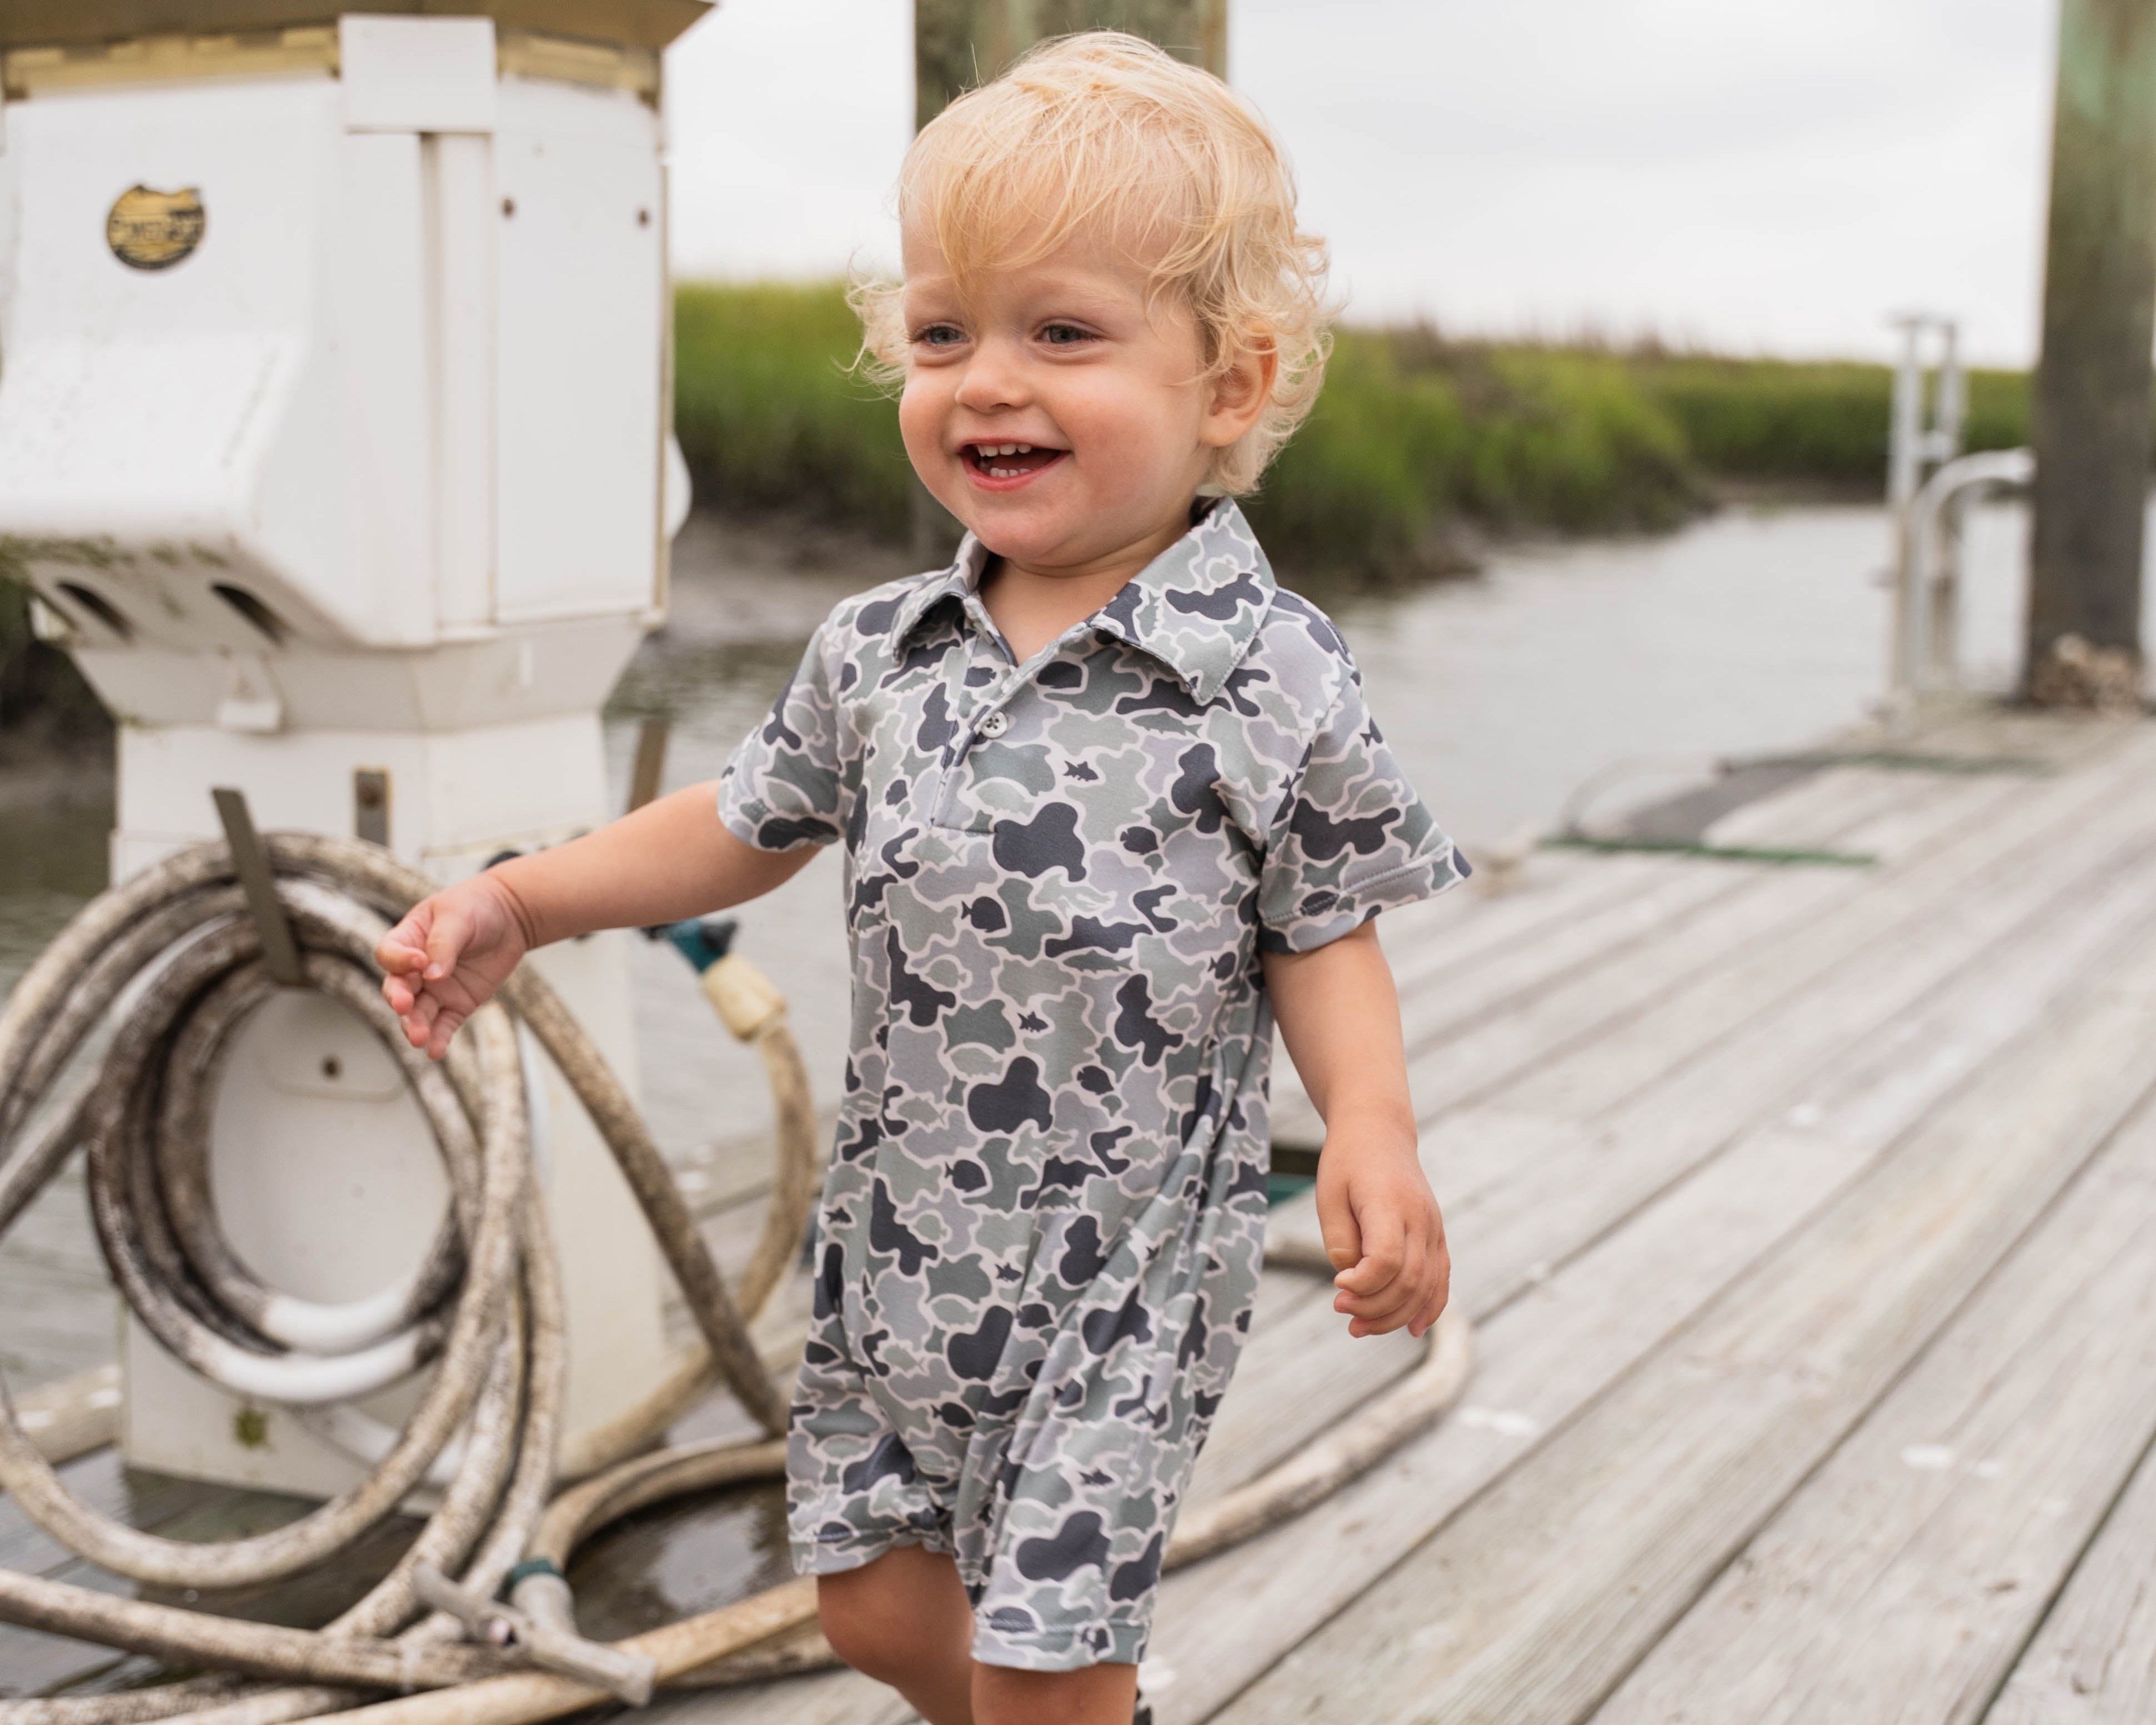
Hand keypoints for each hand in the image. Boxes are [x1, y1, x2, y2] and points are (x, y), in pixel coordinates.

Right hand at [376, 872, 534, 1059]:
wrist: (510, 917)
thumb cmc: (476, 908)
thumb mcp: (457, 917)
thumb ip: (443, 945)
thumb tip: (433, 977)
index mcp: (408, 940)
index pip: (390, 955)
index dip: (399, 961)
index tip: (419, 961)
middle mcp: (415, 969)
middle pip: (397, 989)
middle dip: (399, 1000)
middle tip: (404, 1006)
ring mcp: (435, 989)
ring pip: (418, 1013)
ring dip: (415, 1026)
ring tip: (419, 1038)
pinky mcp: (457, 1004)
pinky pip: (444, 1025)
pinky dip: (438, 1038)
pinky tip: (435, 1051)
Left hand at [1315, 1120, 1450, 1339]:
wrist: (1379, 1132)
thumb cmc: (1347, 1163)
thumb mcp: (1328, 1195)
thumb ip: (1339, 1239)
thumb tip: (1351, 1280)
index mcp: (1390, 1204)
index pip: (1387, 1259)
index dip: (1362, 1284)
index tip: (1337, 1284)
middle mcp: (1420, 1218)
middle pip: (1409, 1280)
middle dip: (1374, 1308)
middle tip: (1341, 1311)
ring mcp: (1433, 1228)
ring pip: (1427, 1286)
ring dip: (1394, 1315)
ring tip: (1359, 1327)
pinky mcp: (1436, 1235)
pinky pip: (1441, 1278)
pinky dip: (1429, 1307)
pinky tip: (1411, 1329)